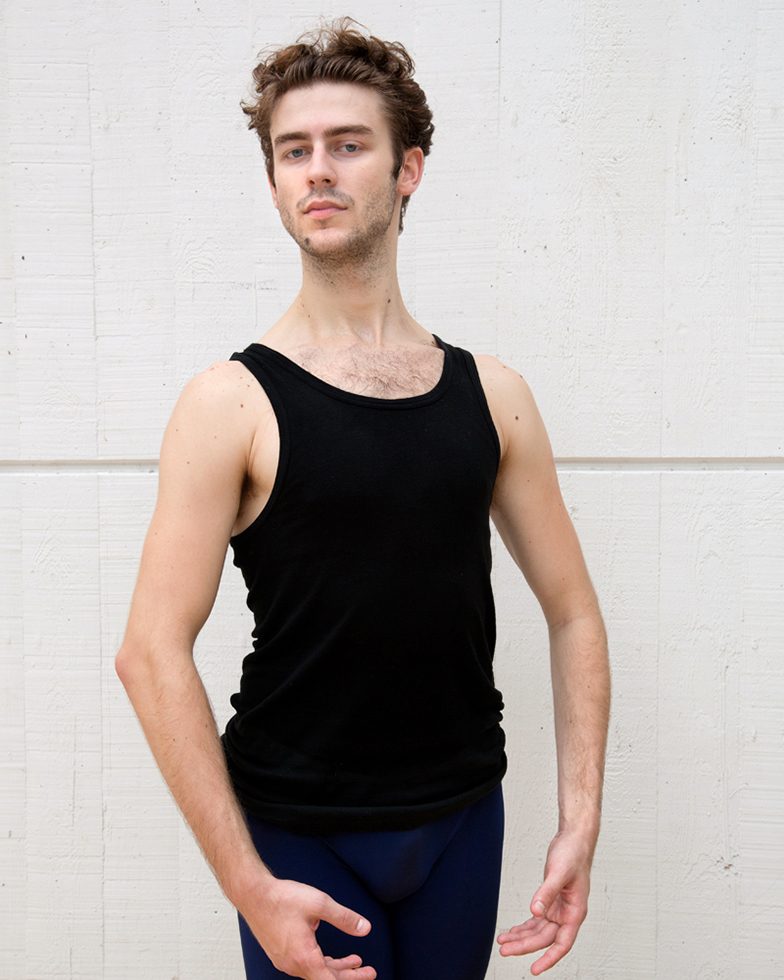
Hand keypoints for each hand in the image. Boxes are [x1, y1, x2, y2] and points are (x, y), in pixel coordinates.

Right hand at [238, 876, 375, 978]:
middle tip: (368, 971)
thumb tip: (364, 928)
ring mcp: (285, 960)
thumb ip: (344, 918)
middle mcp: (293, 964)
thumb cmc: (282, 898)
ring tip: (354, 961)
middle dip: (349, 975)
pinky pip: (305, 965)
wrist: (253, 894)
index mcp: (304, 957)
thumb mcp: (320, 903)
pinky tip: (329, 954)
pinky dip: (321, 962)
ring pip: (315, 972)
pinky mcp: (280, 954)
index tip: (368, 974)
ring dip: (335, 968)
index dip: (352, 979)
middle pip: (325, 979)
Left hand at [496, 830, 591, 974]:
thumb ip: (547, 893)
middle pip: (544, 938)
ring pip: (538, 931)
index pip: (562, 943)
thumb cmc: (573, 854)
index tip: (535, 969)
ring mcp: (558, 909)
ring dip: (521, 937)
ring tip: (503, 942)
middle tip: (505, 950)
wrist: (574, 840)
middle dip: (524, 946)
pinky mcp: (550, 901)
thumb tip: (535, 911)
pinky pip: (536, 920)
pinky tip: (512, 931)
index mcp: (575, 912)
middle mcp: (567, 914)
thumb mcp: (559, 872)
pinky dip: (524, 926)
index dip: (549, 958)